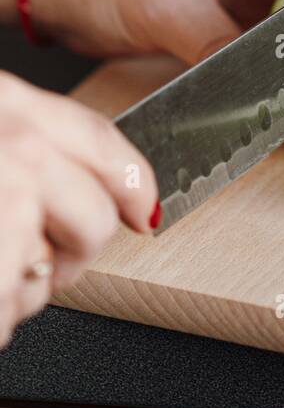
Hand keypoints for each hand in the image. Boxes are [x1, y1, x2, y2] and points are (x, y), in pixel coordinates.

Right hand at [0, 73, 156, 345]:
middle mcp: (16, 144)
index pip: (98, 138)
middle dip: (70, 254)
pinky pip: (15, 304)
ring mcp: (7, 197)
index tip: (146, 211)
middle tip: (30, 266)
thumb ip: (15, 143)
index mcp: (5, 103)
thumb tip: (74, 194)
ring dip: (20, 290)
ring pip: (54, 269)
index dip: (131, 182)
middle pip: (94, 215)